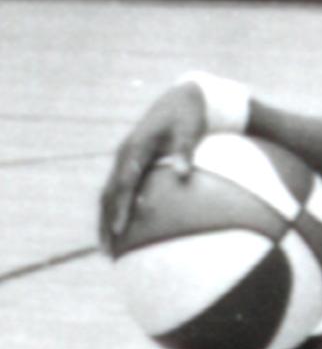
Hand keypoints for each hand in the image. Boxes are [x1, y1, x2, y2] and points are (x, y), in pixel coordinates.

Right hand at [98, 83, 211, 247]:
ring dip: (105, 221)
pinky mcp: (129, 165)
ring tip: (108, 249)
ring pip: (108, 195)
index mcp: (135, 148)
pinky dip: (115, 210)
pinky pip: (118, 191)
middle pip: (108, 195)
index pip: (125, 183)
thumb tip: (184, 174)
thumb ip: (185, 152)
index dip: (122, 207)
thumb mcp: (190, 130)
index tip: (121, 229)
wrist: (182, 99)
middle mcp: (124, 156)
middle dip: (106, 222)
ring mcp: (123, 161)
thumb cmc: (189, 116)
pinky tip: (121, 230)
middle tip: (109, 250)